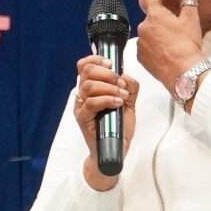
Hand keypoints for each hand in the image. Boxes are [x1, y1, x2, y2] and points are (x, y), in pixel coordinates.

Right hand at [74, 55, 138, 191]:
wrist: (116, 150)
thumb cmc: (118, 127)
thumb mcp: (129, 103)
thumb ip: (130, 88)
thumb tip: (126, 76)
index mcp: (92, 88)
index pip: (85, 66)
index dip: (96, 60)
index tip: (111, 64)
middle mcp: (83, 95)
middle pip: (86, 71)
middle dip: (107, 73)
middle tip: (121, 84)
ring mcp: (81, 107)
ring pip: (89, 86)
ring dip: (109, 87)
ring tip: (121, 96)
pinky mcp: (82, 119)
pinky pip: (91, 103)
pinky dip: (107, 99)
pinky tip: (117, 103)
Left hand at [136, 0, 203, 91]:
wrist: (184, 73)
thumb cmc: (187, 45)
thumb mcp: (191, 18)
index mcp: (155, 15)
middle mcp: (144, 27)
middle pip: (151, 18)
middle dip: (160, 21)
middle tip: (174, 29)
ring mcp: (141, 43)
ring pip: (149, 34)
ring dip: (157, 36)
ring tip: (172, 45)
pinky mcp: (141, 58)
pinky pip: (146, 49)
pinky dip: (154, 49)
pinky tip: (165, 54)